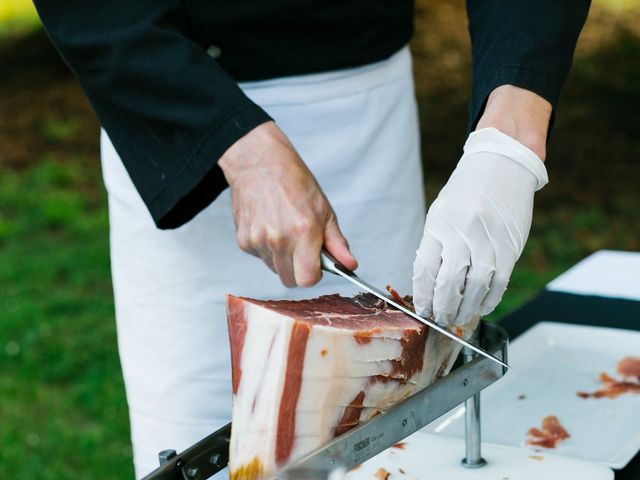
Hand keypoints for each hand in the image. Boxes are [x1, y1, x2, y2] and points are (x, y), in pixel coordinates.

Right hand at [218, 121, 356, 286]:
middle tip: (301, 248)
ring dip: (282, 259)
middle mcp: (279, 240)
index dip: (314, 274)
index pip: (307, 280)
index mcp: (303, 233)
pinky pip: (260, 257)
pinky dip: (266, 249)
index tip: (315, 264)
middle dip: (298, 269)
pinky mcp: (243, 240)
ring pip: (274, 269)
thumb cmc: (294, 182)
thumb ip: (336, 243)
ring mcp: (258, 241)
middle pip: (289, 280)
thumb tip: (350, 265)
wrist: (259, 163)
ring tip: (285, 232)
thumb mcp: (324, 210)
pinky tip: (270, 227)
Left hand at [412, 127, 547, 325]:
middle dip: (442, 308)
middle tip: (440, 319)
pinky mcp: (510, 245)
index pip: (425, 270)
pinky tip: (482, 307)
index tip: (423, 308)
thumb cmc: (467, 192)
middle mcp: (462, 233)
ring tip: (459, 317)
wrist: (503, 164)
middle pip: (448, 284)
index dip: (423, 296)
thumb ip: (436, 246)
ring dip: (466, 309)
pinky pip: (499, 281)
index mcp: (438, 225)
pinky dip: (490, 299)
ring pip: (475, 287)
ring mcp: (488, 240)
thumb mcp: (441, 213)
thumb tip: (431, 286)